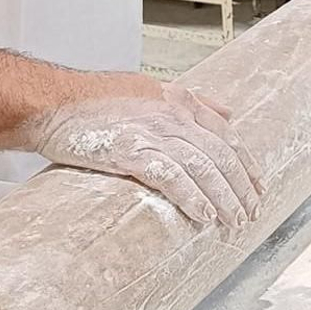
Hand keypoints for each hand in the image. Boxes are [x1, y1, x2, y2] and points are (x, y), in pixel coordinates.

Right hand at [33, 76, 261, 226]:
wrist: (52, 102)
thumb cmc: (95, 98)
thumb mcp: (151, 88)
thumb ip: (192, 100)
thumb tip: (227, 110)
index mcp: (179, 101)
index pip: (225, 134)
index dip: (245, 163)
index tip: (258, 185)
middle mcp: (171, 115)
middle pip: (220, 154)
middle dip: (240, 187)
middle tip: (251, 211)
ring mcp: (152, 132)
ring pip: (203, 168)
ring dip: (223, 198)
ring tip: (234, 221)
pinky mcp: (131, 151)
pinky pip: (172, 177)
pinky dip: (192, 198)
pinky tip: (204, 216)